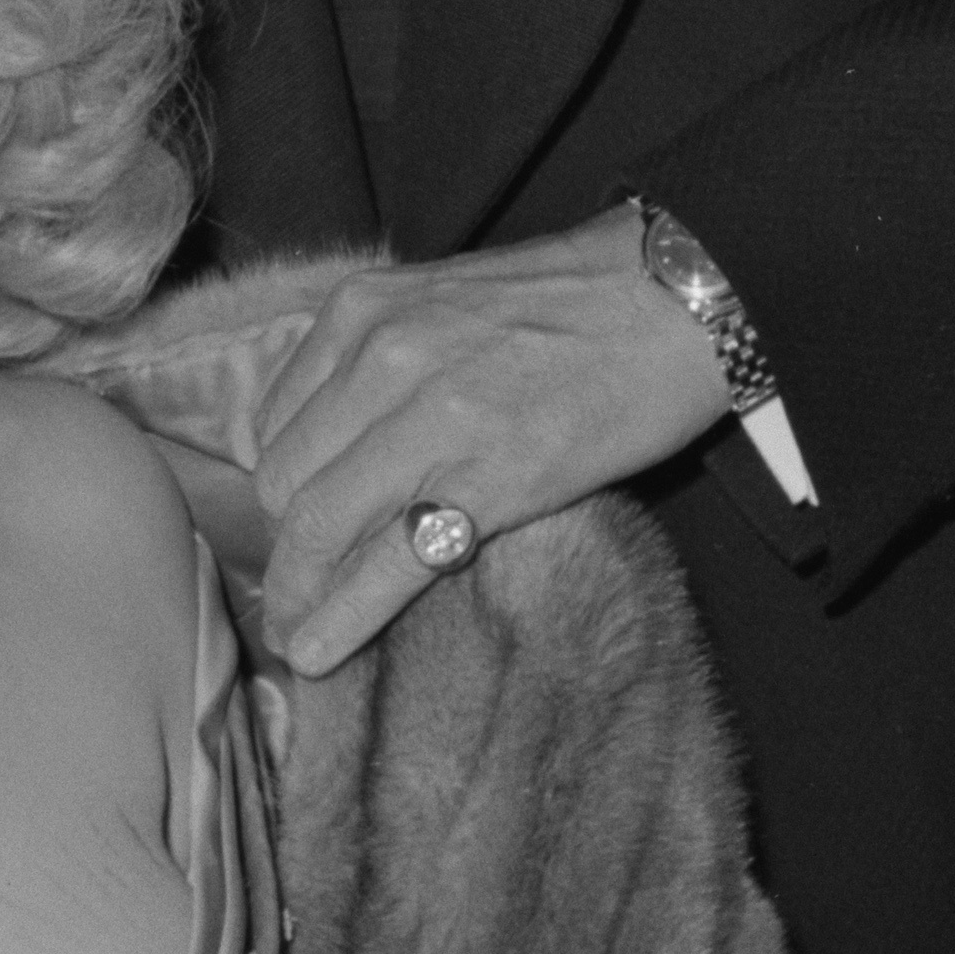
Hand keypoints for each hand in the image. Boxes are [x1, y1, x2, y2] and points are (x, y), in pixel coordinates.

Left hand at [250, 215, 734, 677]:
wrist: (679, 303)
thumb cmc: (575, 301)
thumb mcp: (444, 301)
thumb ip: (378, 359)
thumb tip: (335, 438)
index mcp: (363, 311)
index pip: (275, 422)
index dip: (281, 484)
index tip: (292, 521)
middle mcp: (380, 359)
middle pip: (284, 482)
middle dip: (286, 542)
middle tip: (303, 581)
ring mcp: (429, 422)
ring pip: (317, 528)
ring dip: (300, 589)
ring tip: (297, 628)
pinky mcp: (486, 482)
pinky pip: (385, 565)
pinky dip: (339, 618)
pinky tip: (314, 652)